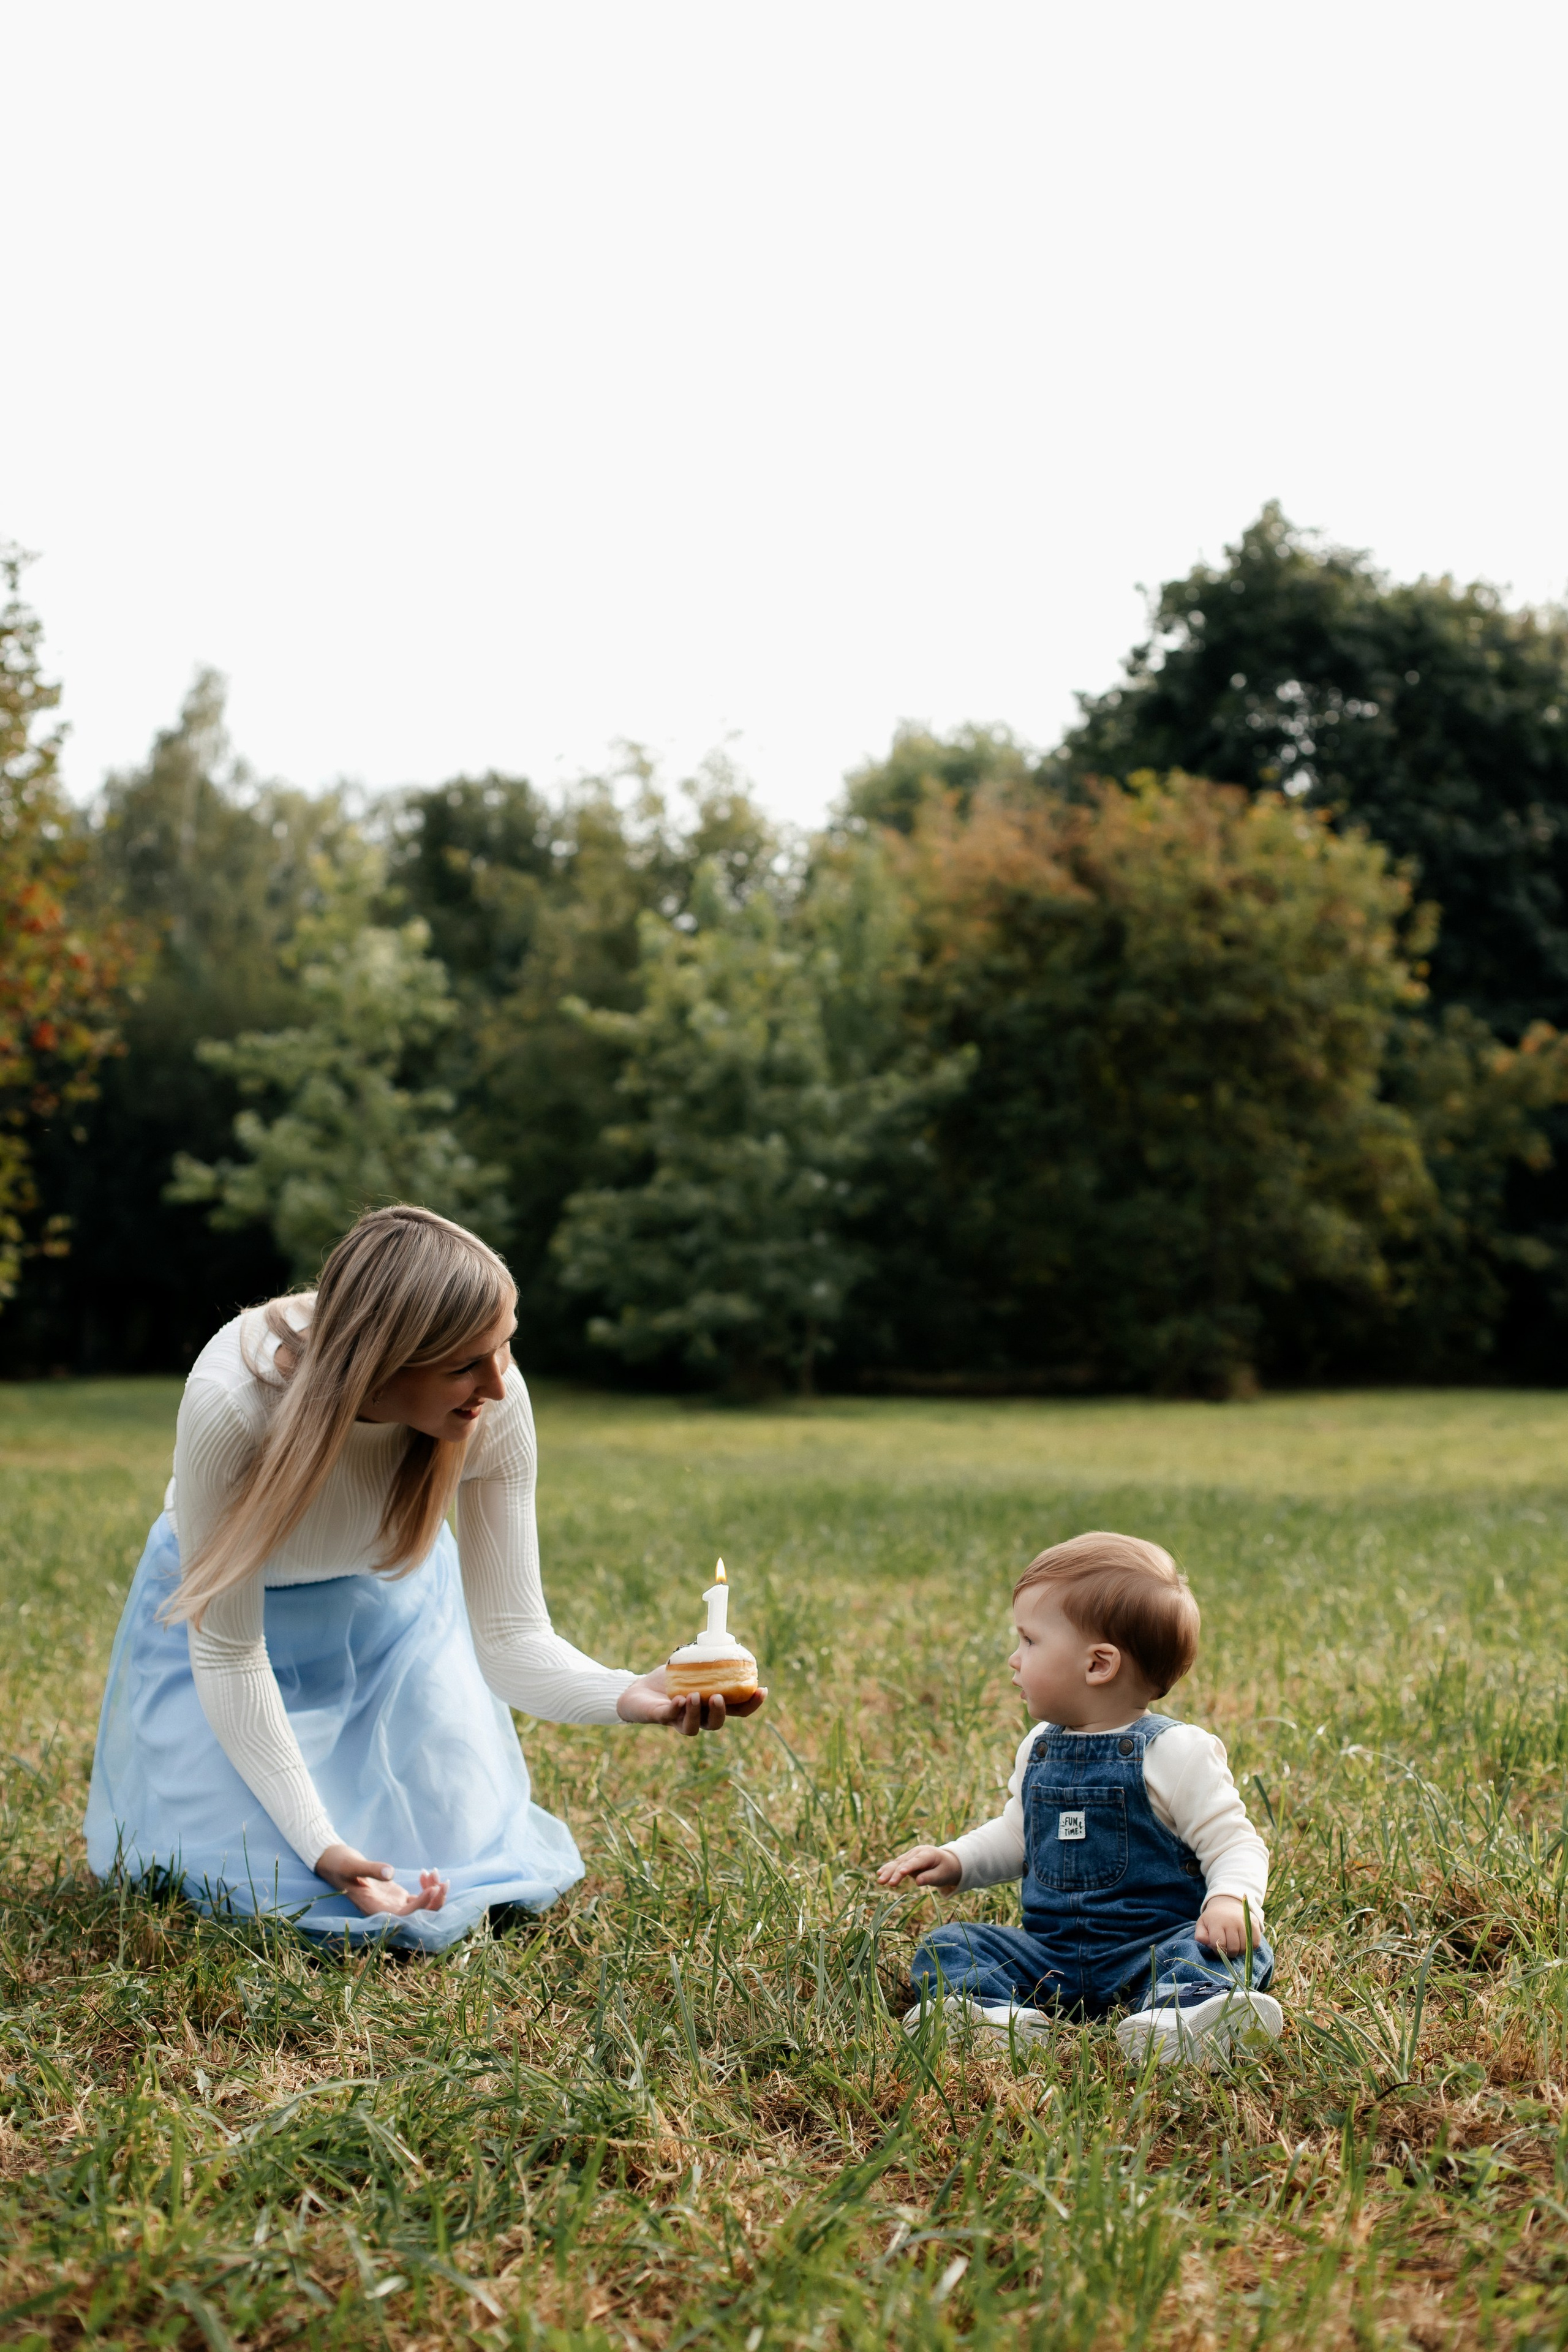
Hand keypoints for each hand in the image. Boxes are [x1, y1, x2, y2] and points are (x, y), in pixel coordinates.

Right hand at [315, 1843, 448, 1917]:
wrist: (333, 1861)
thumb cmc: (339, 1863)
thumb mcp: (352, 1864)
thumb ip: (370, 1869)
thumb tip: (389, 1872)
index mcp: (374, 1910)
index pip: (404, 1915)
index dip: (421, 1905)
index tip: (433, 1888)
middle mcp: (386, 1912)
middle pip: (417, 1918)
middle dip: (434, 1904)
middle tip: (444, 1882)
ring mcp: (393, 1905)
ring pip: (421, 1910)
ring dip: (434, 1895)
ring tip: (436, 1873)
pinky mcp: (397, 1897)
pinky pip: (418, 1899)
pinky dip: (428, 1888)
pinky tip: (427, 1872)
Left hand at [616, 1666, 767, 1737]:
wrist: (638, 1690)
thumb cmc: (668, 1679)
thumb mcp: (690, 1666)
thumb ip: (705, 1658)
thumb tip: (721, 1635)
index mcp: (711, 1705)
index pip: (737, 1709)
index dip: (752, 1703)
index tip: (762, 1689)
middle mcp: (698, 1716)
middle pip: (717, 1723)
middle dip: (721, 1712)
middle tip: (719, 1696)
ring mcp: (679, 1720)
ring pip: (694, 1727)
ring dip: (698, 1713)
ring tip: (695, 1696)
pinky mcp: (661, 1718)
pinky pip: (671, 1717)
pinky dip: (676, 1709)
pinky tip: (678, 1698)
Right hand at [877, 1843, 962, 1889]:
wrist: (946, 1862)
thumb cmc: (945, 1870)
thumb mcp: (942, 1875)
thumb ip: (930, 1878)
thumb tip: (918, 1882)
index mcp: (928, 1854)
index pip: (917, 1861)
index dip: (909, 1867)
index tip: (901, 1873)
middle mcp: (917, 1852)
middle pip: (904, 1862)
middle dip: (895, 1873)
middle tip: (887, 1883)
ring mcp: (910, 1855)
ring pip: (897, 1863)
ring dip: (888, 1872)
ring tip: (880, 1881)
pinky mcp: (906, 1860)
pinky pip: (896, 1864)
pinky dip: (888, 1868)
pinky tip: (879, 1873)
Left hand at [1194, 1894, 1249, 1954]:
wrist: (1227, 1903)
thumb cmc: (1213, 1918)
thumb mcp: (1202, 1924)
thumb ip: (1201, 1936)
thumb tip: (1208, 1945)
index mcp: (1217, 1922)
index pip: (1218, 1943)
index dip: (1217, 1950)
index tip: (1216, 1947)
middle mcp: (1232, 1921)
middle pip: (1233, 1948)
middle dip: (1228, 1953)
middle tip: (1226, 1949)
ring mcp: (1244, 1922)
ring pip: (1244, 1948)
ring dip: (1239, 1952)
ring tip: (1234, 1946)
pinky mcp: (1254, 1923)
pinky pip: (1255, 1943)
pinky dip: (1249, 1947)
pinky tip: (1242, 1943)